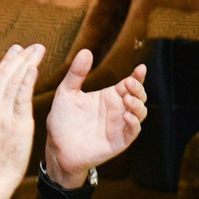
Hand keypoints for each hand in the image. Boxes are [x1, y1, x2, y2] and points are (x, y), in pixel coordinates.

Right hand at [0, 43, 44, 198]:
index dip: (6, 64)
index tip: (15, 51)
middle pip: (6, 77)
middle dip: (19, 58)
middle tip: (32, 46)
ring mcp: (5, 117)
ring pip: (15, 83)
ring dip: (27, 64)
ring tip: (38, 50)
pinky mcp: (19, 126)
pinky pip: (23, 99)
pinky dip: (27, 82)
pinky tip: (33, 68)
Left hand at [41, 49, 147, 187]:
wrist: (57, 147)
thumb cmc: (62, 120)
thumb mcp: (66, 92)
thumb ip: (77, 73)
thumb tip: (86, 51)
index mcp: (109, 97)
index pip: (129, 84)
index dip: (138, 76)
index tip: (141, 68)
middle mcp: (118, 109)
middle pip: (139, 96)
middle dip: (139, 89)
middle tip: (130, 83)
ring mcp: (120, 125)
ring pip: (140, 112)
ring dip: (138, 104)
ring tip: (127, 99)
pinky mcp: (120, 141)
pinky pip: (133, 131)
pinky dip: (133, 123)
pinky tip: (126, 116)